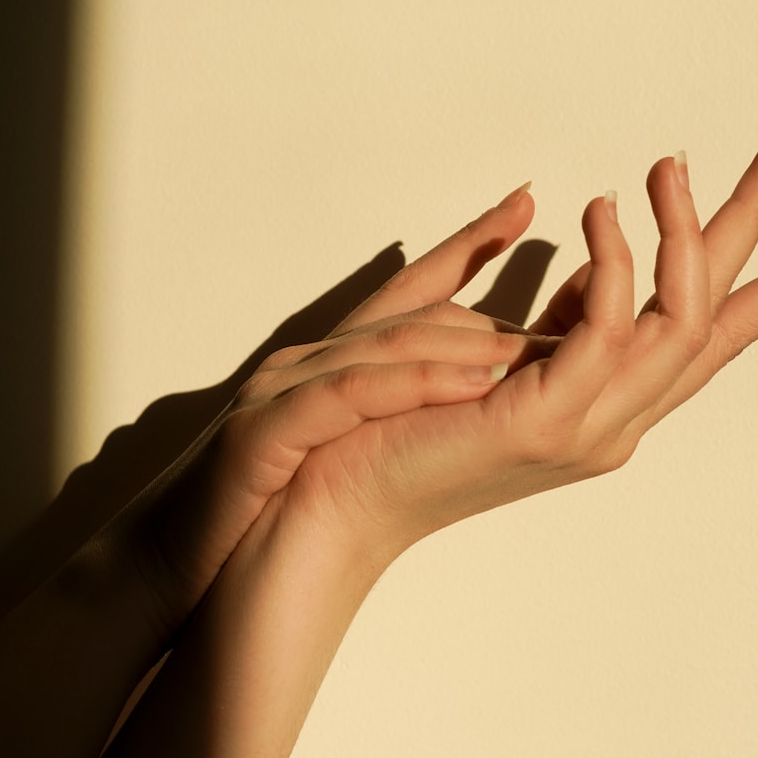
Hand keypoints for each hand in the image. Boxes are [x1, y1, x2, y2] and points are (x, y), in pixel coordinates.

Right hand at [130, 184, 543, 638]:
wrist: (189, 559)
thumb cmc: (275, 498)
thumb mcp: (346, 440)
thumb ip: (401, 395)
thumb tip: (489, 370)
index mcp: (333, 359)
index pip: (412, 290)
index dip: (470, 243)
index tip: (527, 198)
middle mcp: (308, 358)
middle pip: (410, 316)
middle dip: (490, 314)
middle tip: (568, 304)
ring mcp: (282, 390)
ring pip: (383, 347)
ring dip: (461, 349)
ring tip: (527, 355)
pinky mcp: (261, 434)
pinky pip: (343, 398)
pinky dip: (407, 387)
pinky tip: (468, 392)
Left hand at [271, 141, 757, 564]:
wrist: (336, 494)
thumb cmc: (398, 414)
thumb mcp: (480, 337)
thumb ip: (535, 295)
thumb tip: (555, 219)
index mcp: (600, 395)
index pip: (698, 330)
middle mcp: (614, 414)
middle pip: (713, 312)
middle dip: (754, 228)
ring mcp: (590, 423)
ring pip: (680, 315)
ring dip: (686, 228)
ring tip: (671, 163)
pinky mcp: (547, 419)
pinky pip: (608, 325)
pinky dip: (615, 260)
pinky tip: (604, 207)